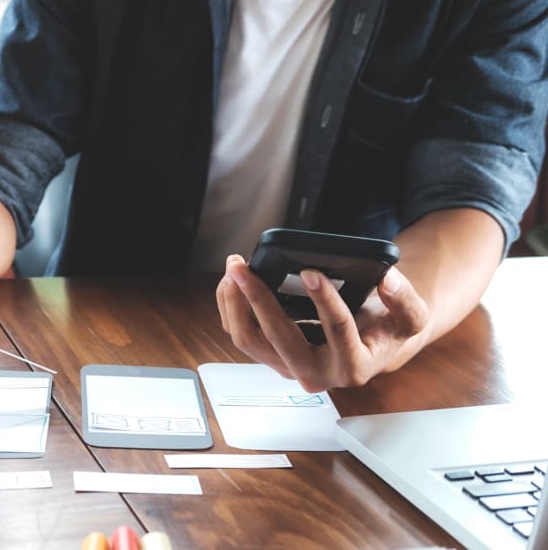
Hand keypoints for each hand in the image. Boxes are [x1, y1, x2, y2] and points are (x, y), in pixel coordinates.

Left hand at [217, 254, 430, 391]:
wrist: (371, 347)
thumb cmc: (387, 330)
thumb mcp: (411, 317)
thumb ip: (405, 300)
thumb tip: (388, 279)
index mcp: (353, 366)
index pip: (337, 330)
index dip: (324, 299)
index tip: (310, 271)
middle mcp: (316, 373)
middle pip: (278, 338)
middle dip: (258, 299)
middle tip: (244, 268)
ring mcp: (288, 366)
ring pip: (250, 341)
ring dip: (235, 304)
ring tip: (234, 270)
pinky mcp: (271, 357)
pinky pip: (242, 335)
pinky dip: (231, 307)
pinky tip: (232, 282)